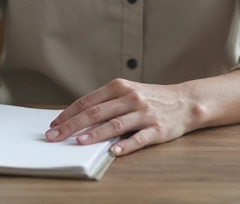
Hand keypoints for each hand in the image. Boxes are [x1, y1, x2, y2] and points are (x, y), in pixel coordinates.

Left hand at [45, 78, 197, 155]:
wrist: (185, 101)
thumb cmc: (151, 99)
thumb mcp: (127, 92)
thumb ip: (106, 103)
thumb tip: (77, 118)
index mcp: (120, 87)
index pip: (88, 101)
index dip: (69, 113)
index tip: (54, 125)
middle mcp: (131, 98)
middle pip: (96, 113)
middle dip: (72, 125)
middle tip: (55, 136)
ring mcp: (144, 114)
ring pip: (115, 124)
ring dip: (95, 134)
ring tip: (79, 142)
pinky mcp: (157, 129)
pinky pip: (139, 138)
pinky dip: (126, 145)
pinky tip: (113, 151)